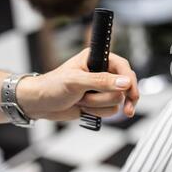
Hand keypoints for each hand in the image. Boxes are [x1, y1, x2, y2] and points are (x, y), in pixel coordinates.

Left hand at [16, 49, 139, 120]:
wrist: (40, 104)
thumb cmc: (51, 86)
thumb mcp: (76, 81)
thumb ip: (102, 81)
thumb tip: (124, 82)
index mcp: (98, 58)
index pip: (123, 67)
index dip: (130, 80)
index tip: (132, 93)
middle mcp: (103, 72)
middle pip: (124, 86)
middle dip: (112, 97)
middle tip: (125, 109)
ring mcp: (102, 88)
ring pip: (117, 101)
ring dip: (99, 105)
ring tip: (82, 101)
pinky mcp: (100, 101)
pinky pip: (111, 110)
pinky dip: (98, 112)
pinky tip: (84, 108)